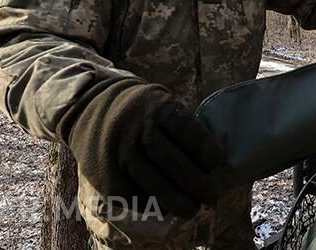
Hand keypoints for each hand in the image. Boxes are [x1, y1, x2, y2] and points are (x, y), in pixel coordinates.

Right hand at [62, 83, 225, 217]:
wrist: (93, 106)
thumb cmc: (143, 113)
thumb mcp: (165, 107)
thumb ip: (187, 132)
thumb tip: (216, 169)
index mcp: (159, 108)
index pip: (190, 133)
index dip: (210, 156)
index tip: (222, 171)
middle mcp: (138, 128)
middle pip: (171, 160)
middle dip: (196, 183)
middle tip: (212, 196)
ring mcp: (119, 151)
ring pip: (151, 182)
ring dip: (176, 200)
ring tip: (192, 209)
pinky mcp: (105, 172)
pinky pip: (131, 195)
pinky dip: (151, 205)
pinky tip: (164, 208)